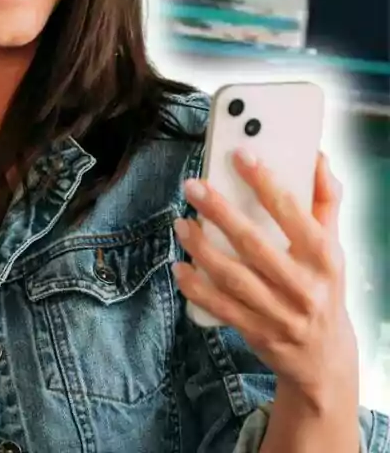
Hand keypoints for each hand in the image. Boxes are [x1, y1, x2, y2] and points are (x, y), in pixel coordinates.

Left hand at [172, 151, 357, 410]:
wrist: (323, 357)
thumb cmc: (322, 288)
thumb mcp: (333, 247)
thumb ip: (325, 202)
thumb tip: (316, 158)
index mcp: (325, 258)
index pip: (294, 213)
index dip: (266, 182)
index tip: (241, 155)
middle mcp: (304, 286)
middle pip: (255, 244)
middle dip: (220, 212)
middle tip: (193, 186)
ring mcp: (279, 312)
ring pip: (233, 277)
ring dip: (202, 248)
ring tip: (181, 224)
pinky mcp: (256, 331)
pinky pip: (220, 307)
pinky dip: (196, 287)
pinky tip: (180, 267)